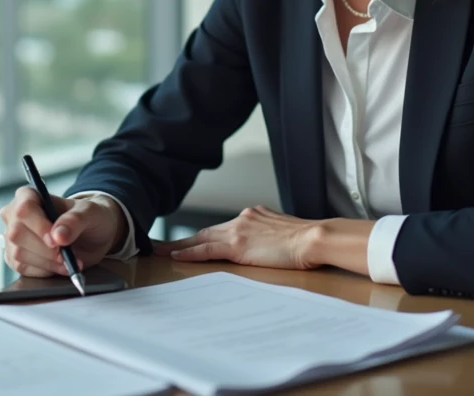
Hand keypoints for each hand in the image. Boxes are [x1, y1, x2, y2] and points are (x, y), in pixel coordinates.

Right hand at [0, 187, 126, 277]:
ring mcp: (13, 237)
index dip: (39, 226)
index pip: (24, 209)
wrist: (92, 237)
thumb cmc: (88, 217)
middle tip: (66, 255)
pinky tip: (58, 266)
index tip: (56, 241)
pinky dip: (44, 271)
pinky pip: (22, 268)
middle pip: (17, 234)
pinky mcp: (16, 257)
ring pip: (18, 253)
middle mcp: (15, 215)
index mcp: (29, 196)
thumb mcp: (90, 213)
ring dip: (47, 262)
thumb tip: (58, 236)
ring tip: (67, 261)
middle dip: (45, 249)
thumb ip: (75, 220)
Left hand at [152, 206, 322, 269]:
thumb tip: (269, 246)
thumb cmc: (307, 240)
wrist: (314, 237)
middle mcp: (243, 219)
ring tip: (160, 251)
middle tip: (163, 245)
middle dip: (184, 239)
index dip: (205, 236)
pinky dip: (189, 253)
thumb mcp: (285, 234)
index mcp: (254, 216)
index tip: (192, 241)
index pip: (224, 228)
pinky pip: (207, 249)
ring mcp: (238, 230)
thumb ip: (270, 236)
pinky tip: (175, 256)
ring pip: (201, 239)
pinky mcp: (237, 245)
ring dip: (179, 246)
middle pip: (207, 231)